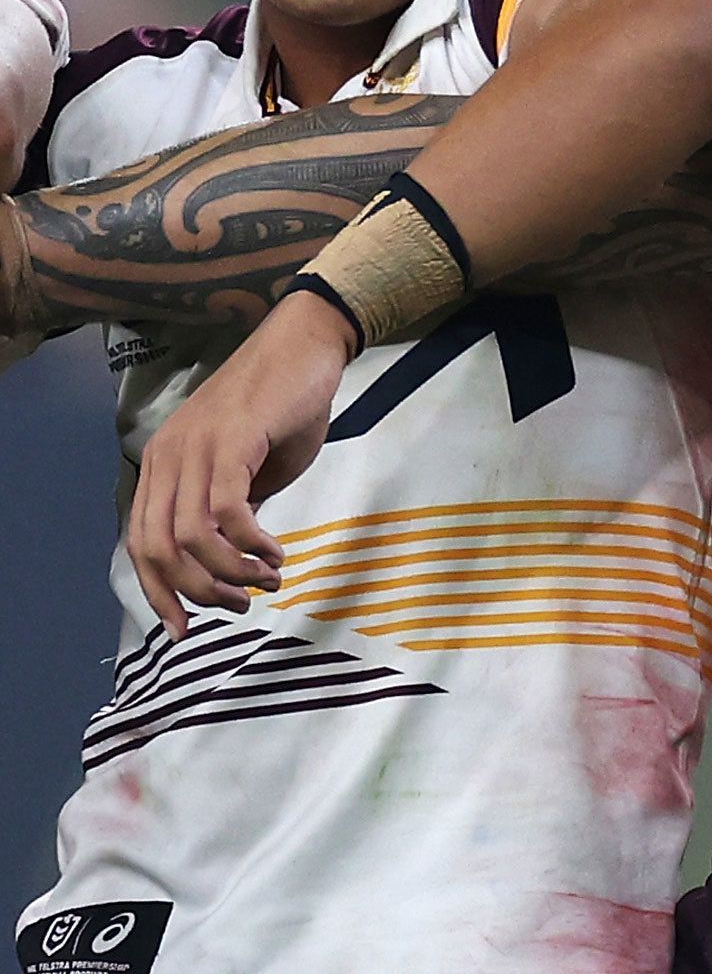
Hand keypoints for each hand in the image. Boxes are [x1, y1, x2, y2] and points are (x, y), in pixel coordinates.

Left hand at [128, 290, 359, 634]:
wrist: (307, 344)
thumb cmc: (286, 403)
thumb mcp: (251, 465)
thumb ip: (232, 504)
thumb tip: (230, 555)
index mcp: (164, 464)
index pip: (141, 544)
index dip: (159, 593)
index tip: (187, 629)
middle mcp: (167, 458)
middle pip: (158, 548)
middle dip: (197, 590)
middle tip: (239, 606)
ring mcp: (196, 447)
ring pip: (190, 536)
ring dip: (229, 572)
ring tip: (266, 580)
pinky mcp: (231, 441)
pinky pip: (226, 511)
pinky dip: (249, 543)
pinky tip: (275, 551)